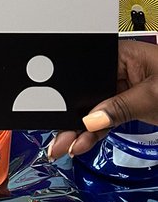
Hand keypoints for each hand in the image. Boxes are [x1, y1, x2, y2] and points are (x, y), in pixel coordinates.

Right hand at [49, 40, 157, 158]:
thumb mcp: (153, 97)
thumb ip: (120, 107)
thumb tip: (91, 119)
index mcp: (121, 53)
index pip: (85, 71)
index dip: (68, 93)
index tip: (53, 113)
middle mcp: (118, 68)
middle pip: (86, 92)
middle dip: (69, 117)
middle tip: (55, 139)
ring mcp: (124, 87)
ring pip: (94, 109)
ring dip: (79, 130)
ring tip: (63, 148)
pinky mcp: (130, 104)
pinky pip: (107, 118)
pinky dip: (96, 133)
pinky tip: (82, 144)